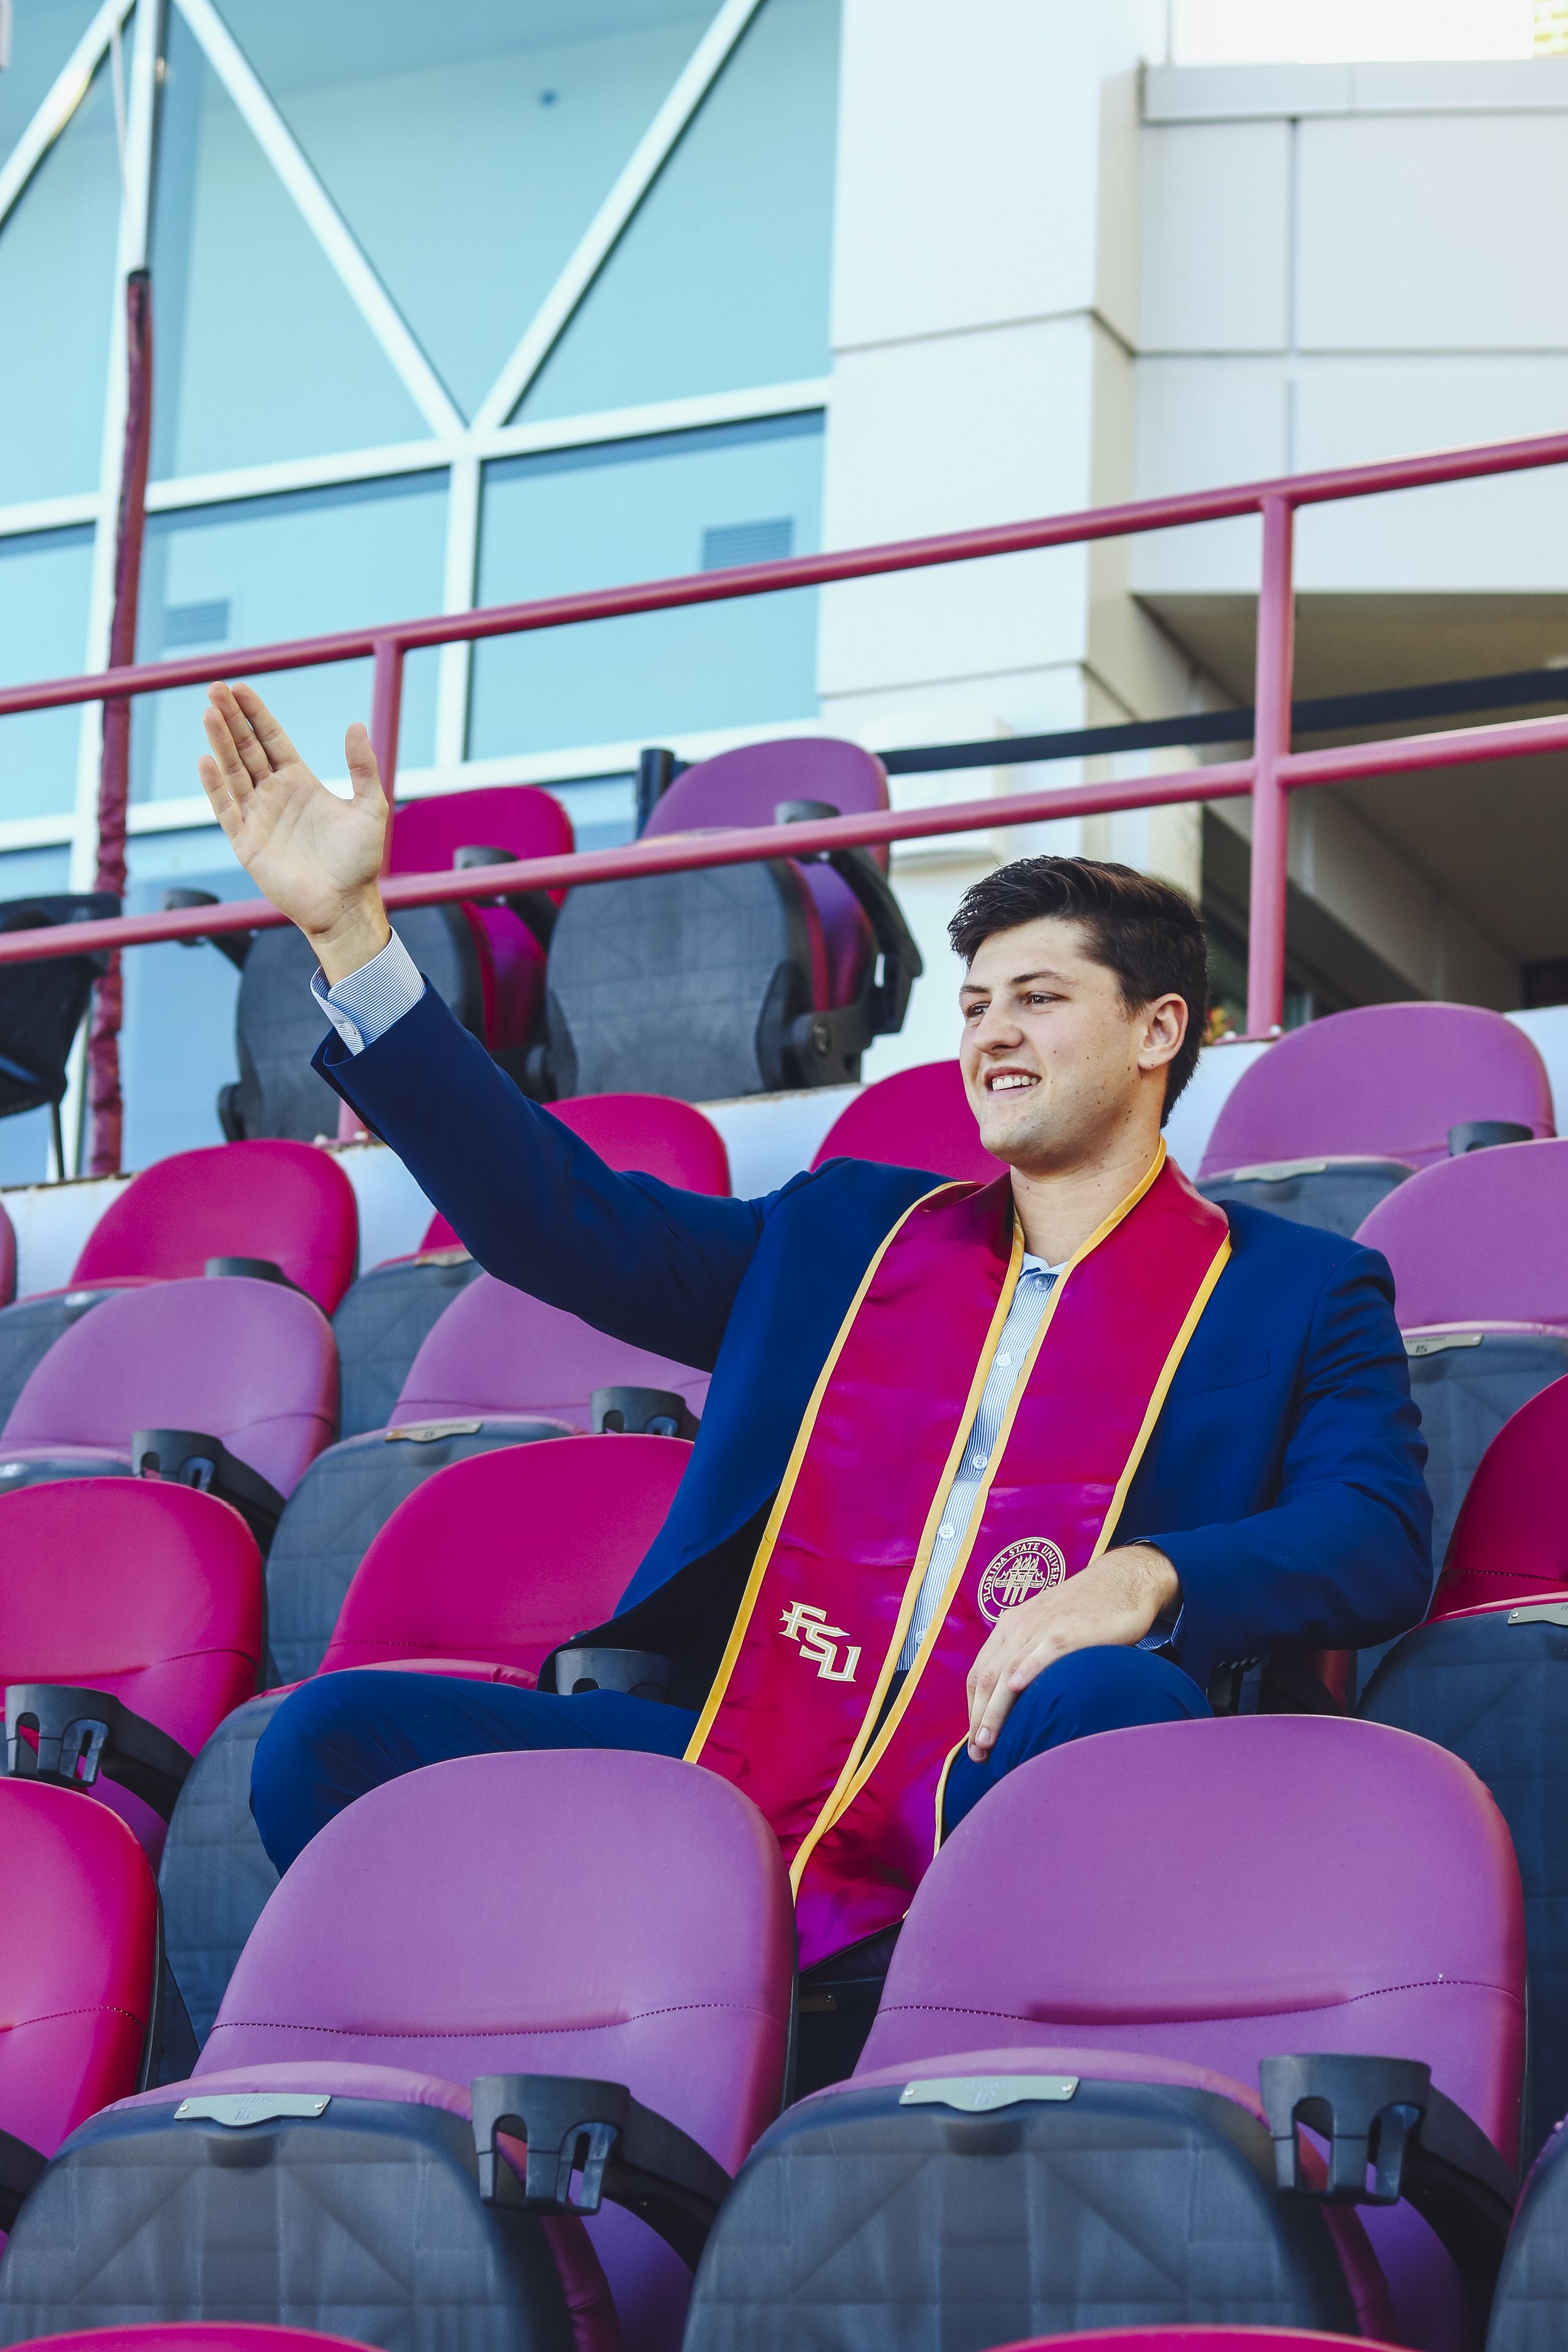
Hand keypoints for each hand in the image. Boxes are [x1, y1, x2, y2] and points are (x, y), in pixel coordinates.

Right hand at [198, 681, 391, 981]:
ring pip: (233, 772)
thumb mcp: (370, 807)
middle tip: (215, 687)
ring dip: (220, 743)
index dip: (255, 714)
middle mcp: (274, 795)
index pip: (271, 739)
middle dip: (231, 718)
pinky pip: (227, 810)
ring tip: (209, 713)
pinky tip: (207, 761)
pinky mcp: (247, 843)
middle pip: (246, 748)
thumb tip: (356, 725)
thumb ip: (363, 767)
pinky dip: (216, 787)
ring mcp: (257, 817)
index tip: (239, 687)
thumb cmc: (359, 861)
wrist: (346, 904)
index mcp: (299, 782)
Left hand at [964, 1543, 1179, 1761]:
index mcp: (1009, 1626)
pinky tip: (1019, 1690)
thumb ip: (1030, 1658)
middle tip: (978, 1753)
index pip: (979, 1674)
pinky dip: (1028, 1670)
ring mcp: (1043, 1625)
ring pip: (1008, 1671)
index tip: (975, 1742)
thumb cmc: (1087, 1613)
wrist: (1123, 1580)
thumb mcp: (1048, 1631)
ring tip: (989, 1741)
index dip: (973, 1710)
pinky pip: (1043, 1651)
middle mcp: (1019, 1625)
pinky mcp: (1070, 1628)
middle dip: (978, 1718)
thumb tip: (1019, 1704)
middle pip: (987, 1677)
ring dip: (995, 1709)